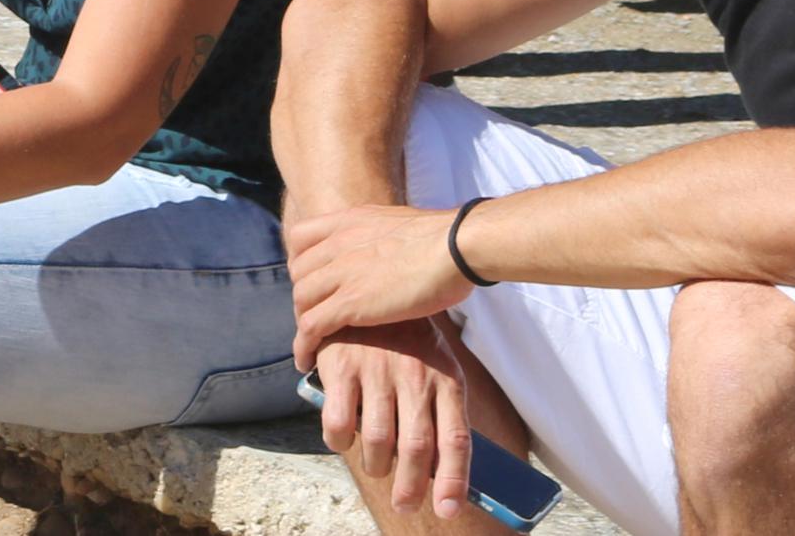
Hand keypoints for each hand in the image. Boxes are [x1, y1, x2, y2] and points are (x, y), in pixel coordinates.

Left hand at [287, 203, 472, 363]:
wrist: (457, 246)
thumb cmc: (445, 241)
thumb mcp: (398, 226)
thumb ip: (381, 238)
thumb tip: (389, 253)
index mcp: (349, 221)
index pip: (301, 238)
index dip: (301, 262)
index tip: (313, 282)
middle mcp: (338, 243)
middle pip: (298, 272)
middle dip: (303, 297)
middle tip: (317, 317)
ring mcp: (341, 272)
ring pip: (301, 299)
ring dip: (302, 322)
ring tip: (311, 343)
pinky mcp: (350, 302)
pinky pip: (310, 325)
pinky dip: (304, 344)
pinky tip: (306, 360)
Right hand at [311, 322, 480, 520]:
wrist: (367, 283)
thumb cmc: (407, 341)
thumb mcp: (436, 366)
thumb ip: (439, 411)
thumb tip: (439, 470)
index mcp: (445, 378)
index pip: (456, 440)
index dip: (453, 481)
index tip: (447, 511)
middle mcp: (414, 376)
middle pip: (416, 448)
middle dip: (409, 487)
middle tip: (404, 505)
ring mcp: (377, 370)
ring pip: (376, 442)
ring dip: (375, 466)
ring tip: (375, 467)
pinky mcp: (341, 366)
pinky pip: (338, 423)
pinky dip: (338, 441)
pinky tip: (342, 439)